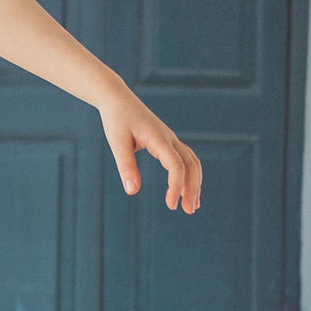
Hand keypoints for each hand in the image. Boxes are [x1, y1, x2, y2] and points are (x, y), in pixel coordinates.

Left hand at [98, 87, 201, 212]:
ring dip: (195, 183)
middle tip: (189, 211)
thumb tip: (132, 191)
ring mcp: (171, 139)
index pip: (176, 166)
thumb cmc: (116, 119)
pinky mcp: (167, 141)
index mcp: (159, 139)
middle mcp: (170, 139)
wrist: (117, 99)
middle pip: (191, 165)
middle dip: (193, 188)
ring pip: (192, 162)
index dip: (176, 186)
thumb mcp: (117, 143)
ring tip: (192, 205)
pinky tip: (184, 189)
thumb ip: (126, 166)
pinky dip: (189, 175)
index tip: (170, 206)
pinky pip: (185, 159)